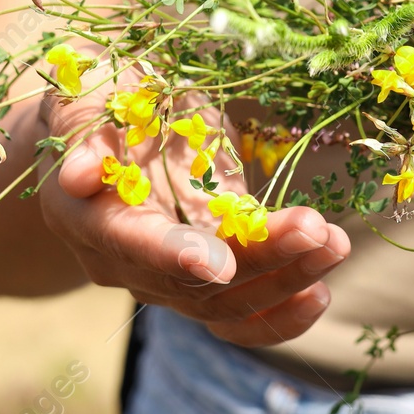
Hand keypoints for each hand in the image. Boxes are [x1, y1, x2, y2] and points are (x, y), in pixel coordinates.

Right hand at [35, 85, 349, 346]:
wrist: (111, 129)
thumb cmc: (107, 99)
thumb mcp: (95, 92)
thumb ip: (89, 127)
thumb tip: (78, 174)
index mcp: (82, 213)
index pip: (127, 241)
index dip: (171, 253)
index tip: (218, 260)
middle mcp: (117, 262)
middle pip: (190, 280)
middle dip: (258, 258)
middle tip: (316, 229)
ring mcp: (160, 282)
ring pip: (222, 303)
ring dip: (285, 279)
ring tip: (335, 245)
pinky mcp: (199, 288)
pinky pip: (238, 320)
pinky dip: (279, 316)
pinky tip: (320, 292)